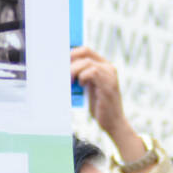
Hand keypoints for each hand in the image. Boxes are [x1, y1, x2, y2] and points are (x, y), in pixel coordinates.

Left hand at [71, 46, 148, 170]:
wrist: (113, 123)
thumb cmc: (99, 106)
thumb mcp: (89, 87)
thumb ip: (81, 76)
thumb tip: (64, 68)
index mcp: (104, 66)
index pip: (85, 50)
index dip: (71, 52)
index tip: (60, 60)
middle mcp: (108, 67)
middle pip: (85, 52)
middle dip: (70, 60)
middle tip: (63, 72)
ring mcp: (110, 75)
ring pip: (87, 62)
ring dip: (74, 71)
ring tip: (70, 81)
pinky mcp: (108, 84)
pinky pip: (92, 72)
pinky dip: (83, 77)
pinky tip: (81, 85)